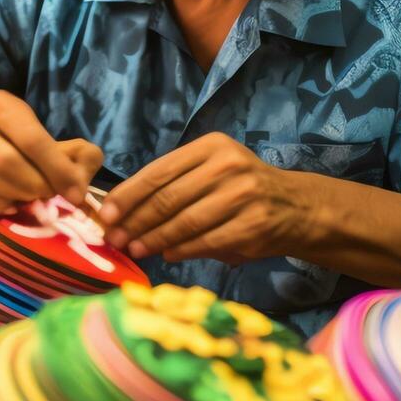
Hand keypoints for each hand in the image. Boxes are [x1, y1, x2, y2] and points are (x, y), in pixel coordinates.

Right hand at [0, 91, 104, 213]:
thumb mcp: (24, 125)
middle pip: (7, 163)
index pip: (31, 138)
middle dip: (37, 186)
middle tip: (53, 197)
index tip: (76, 192)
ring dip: (17, 196)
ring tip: (33, 200)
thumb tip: (90, 164)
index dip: (58, 169)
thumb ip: (61, 147)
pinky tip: (11, 204)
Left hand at [96, 133, 315, 261]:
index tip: (106, 214)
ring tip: (135, 249)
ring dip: (154, 239)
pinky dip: (182, 250)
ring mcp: (243, 194)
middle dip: (136, 221)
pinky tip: (167, 254)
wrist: (295, 207)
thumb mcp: (210, 172)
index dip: (129, 195)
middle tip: (114, 238)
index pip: (159, 171)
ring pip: (185, 221)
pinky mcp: (253, 224)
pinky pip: (206, 241)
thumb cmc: (240, 189)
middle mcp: (228, 165)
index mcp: (211, 146)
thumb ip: (173, 184)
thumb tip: (122, 210)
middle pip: (169, 197)